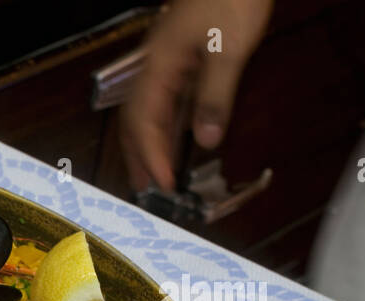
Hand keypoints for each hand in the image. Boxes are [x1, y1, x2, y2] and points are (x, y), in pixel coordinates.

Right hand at [120, 0, 273, 191]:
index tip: (162, 183)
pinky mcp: (183, 57)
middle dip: (138, 156)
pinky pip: (167, 99)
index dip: (152, 155)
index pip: (144, 121)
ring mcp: (168, 61)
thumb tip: (207, 138)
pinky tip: (174, 138)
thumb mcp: (229, 48)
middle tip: (145, 189)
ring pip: (147, 111)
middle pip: (135, 120)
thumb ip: (215, 95)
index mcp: (160, 65)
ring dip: (149, 143)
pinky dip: (166, 125)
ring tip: (152, 172)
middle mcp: (156, 66)